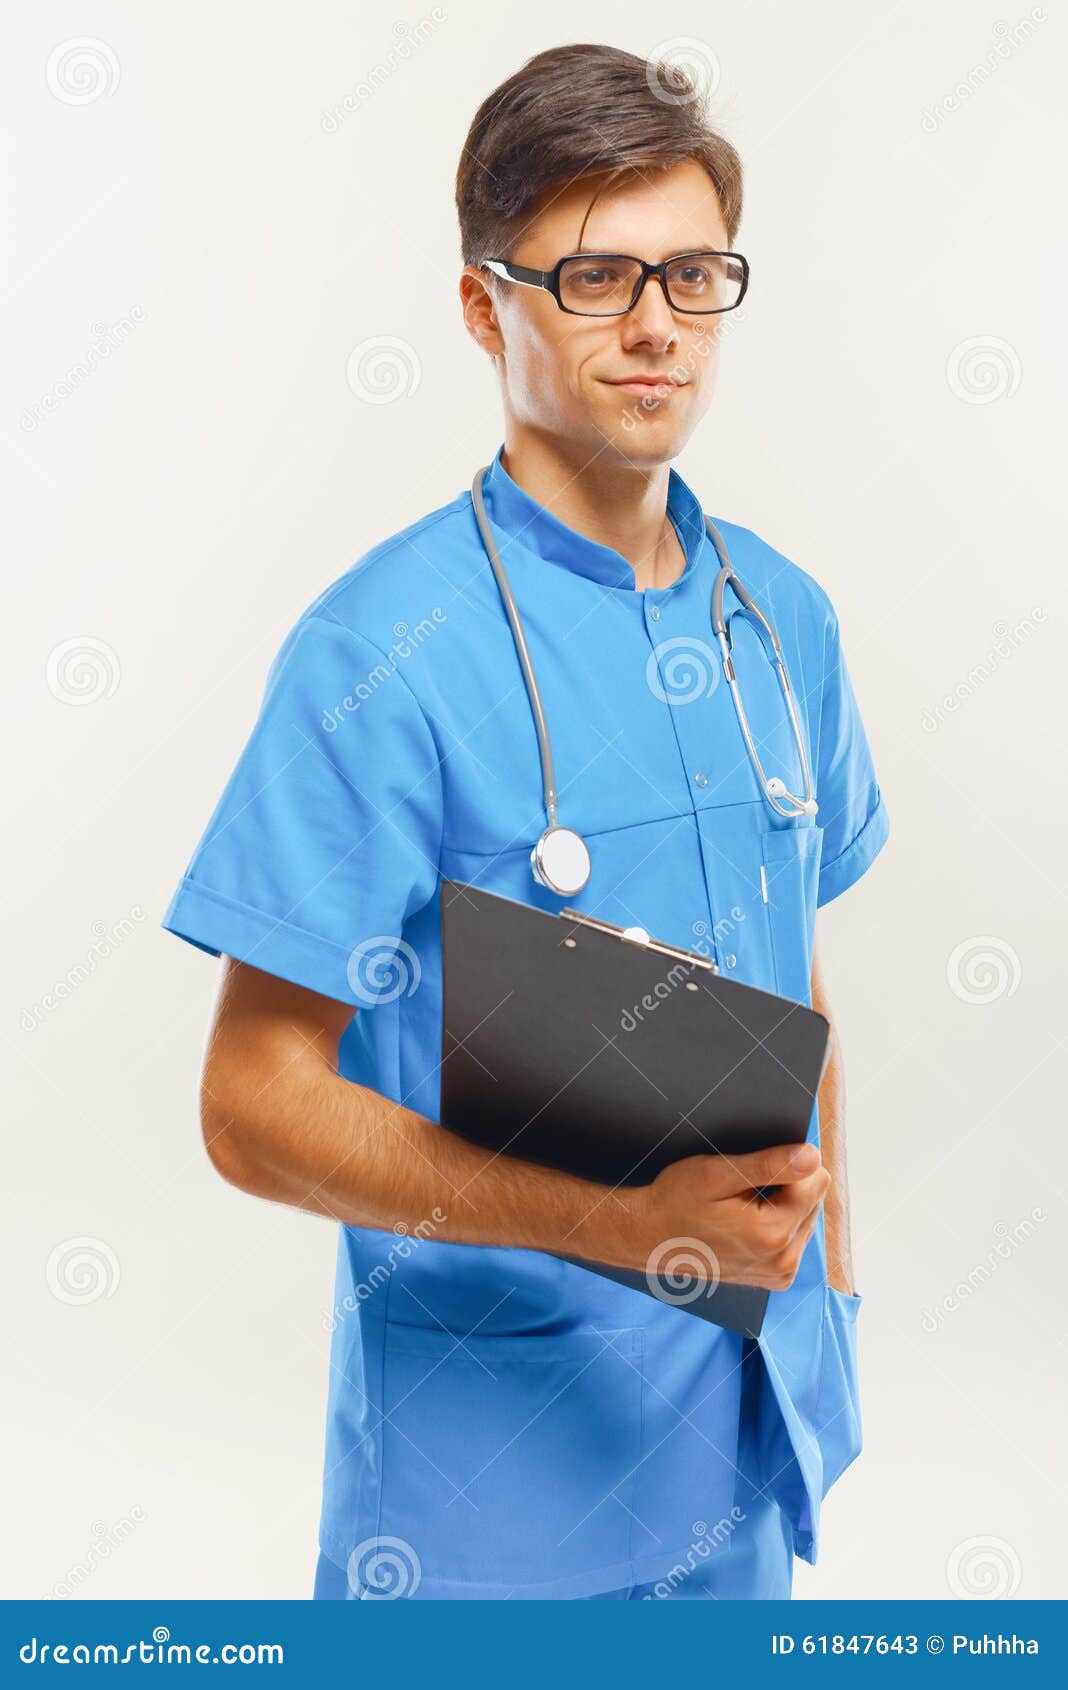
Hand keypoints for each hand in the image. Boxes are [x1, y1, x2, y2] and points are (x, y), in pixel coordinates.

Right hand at [625, 1142, 830, 1290]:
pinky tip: (746, 1223)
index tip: (752, 1171)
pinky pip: (795, 1236)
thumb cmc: (676, 1201)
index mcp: (773, 1233)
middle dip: (785, 1186)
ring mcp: (781, 1273)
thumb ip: (768, 1165)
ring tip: (741, 1207)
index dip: (786, 1164)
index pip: (816, 1178)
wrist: (650, 1239)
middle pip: (814, 1198)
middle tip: (742, 1190)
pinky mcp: (777, 1277)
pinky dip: (777, 1223)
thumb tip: (813, 1156)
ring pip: (806, 1216)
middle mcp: (784, 1260)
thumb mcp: (715, 1174)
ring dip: (782, 1205)